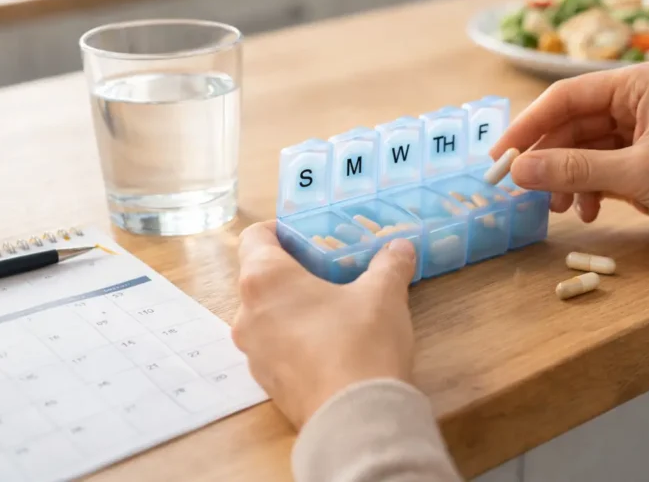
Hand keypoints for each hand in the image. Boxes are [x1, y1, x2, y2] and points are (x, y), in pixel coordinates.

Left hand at [233, 222, 417, 427]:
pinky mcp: (266, 383)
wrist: (354, 417)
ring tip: (334, 308)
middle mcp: (247, 313)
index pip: (255, 237)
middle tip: (331, 270)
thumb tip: (400, 246)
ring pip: (267, 315)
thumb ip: (390, 264)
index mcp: (264, 280)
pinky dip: (296, 339)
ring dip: (294, 307)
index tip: (310, 235)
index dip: (281, 230)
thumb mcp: (383, 293)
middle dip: (294, 271)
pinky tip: (332, 344)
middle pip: (260, 278)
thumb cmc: (360, 341)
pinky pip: (276, 348)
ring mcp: (253, 353)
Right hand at [491, 63, 648, 260]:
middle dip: (546, 159)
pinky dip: (587, 191)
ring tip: (561, 209)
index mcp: (636, 86)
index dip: (527, 126)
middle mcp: (634, 104)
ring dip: (566, 179)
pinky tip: (589, 213)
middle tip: (521, 190)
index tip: (499, 157)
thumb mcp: (640, 173)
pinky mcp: (643, 166)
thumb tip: (518, 170)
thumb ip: (576, 169)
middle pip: (569, 125)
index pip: (565, 97)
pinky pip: (598, 172)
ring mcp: (638, 136)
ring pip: (581, 152)